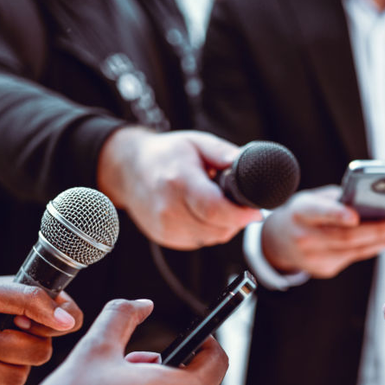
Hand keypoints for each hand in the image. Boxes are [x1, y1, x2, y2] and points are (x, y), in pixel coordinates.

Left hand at [0, 277, 81, 384]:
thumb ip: (28, 300)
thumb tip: (69, 322)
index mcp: (26, 306)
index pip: (70, 317)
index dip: (51, 325)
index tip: (20, 320)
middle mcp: (22, 334)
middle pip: (43, 353)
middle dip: (1, 346)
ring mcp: (6, 363)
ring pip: (18, 378)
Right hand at [98, 127, 261, 249]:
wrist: (128, 170)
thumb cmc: (166, 155)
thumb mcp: (196, 143)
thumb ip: (223, 154)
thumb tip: (248, 164)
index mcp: (179, 182)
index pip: (214, 209)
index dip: (240, 215)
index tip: (256, 212)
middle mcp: (169, 209)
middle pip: (217, 228)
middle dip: (236, 219)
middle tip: (238, 202)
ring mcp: (165, 227)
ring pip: (212, 238)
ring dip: (223, 226)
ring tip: (216, 203)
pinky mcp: (165, 238)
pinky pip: (200, 241)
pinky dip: (209, 230)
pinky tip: (202, 213)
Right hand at [260, 185, 384, 277]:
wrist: (277, 240)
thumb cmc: (302, 213)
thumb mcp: (312, 198)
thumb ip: (337, 200)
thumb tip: (373, 202)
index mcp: (300, 212)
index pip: (318, 212)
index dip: (336, 215)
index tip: (355, 216)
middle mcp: (304, 237)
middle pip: (345, 237)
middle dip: (377, 231)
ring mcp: (313, 258)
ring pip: (354, 250)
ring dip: (383, 241)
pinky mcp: (324, 270)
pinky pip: (354, 257)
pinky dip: (373, 248)